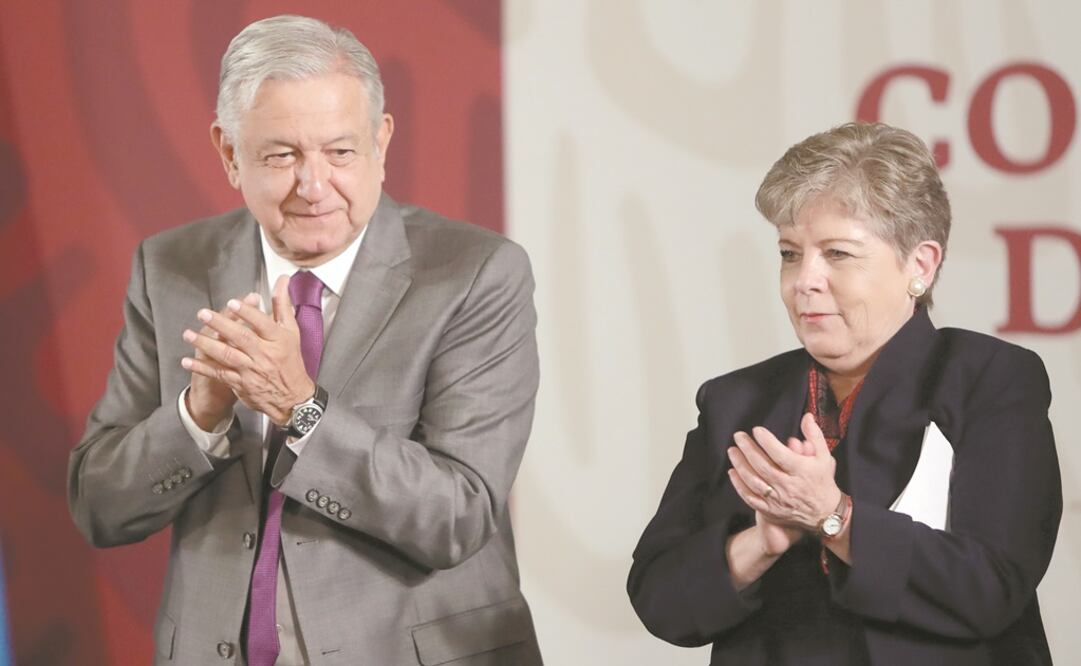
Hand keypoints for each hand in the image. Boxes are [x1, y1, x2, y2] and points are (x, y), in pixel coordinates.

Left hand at [181, 276, 314, 424]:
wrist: (293, 397)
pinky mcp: (241, 384)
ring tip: (189, 335)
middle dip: (220, 325)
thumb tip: (282, 281)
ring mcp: (252, 370)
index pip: (262, 323)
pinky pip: (219, 374)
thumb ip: (283, 305)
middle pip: (241, 338)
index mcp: (278, 340)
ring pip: (227, 355)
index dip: (247, 313)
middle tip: (203, 314)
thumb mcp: (291, 331)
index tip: (233, 303)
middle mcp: (265, 355)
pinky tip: (188, 360)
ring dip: (206, 345)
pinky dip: (203, 367)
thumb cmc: (290, 361)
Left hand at [728, 435, 813, 555]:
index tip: (757, 430)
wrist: (824, 514)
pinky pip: (751, 498)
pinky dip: (739, 485)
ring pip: (754, 481)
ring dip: (740, 465)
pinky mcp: (770, 510)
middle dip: (748, 449)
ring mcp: (778, 500)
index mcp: (802, 471)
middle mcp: (789, 486)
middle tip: (738, 436)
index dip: (767, 441)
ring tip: (732, 451)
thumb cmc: (821, 481)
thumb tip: (806, 416)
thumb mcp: (824, 456)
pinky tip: (732, 472)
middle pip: (763, 466)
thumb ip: (814, 435)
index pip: (781, 455)